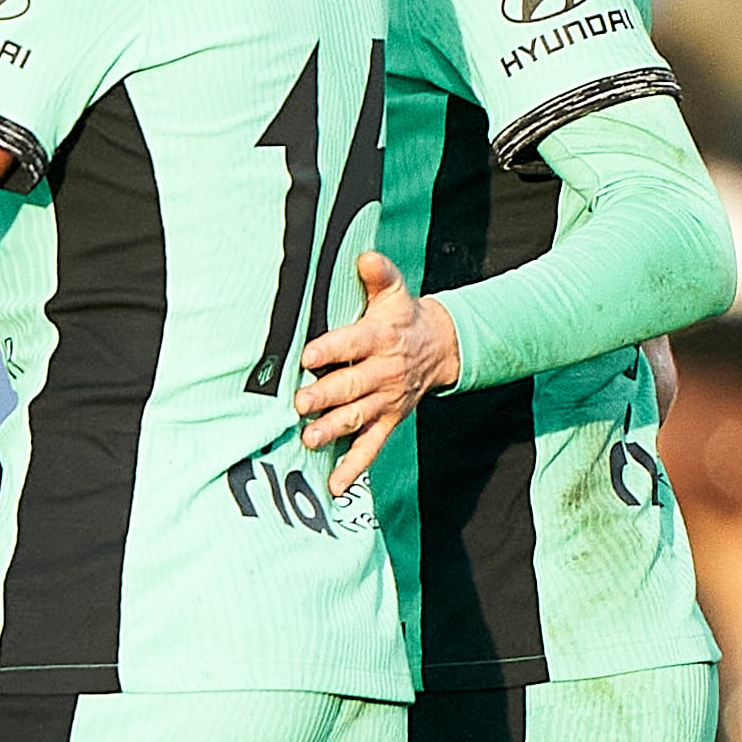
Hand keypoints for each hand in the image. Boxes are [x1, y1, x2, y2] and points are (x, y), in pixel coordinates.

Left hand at [292, 249, 458, 490]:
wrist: (441, 347)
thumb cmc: (403, 318)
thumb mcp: (394, 292)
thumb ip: (379, 275)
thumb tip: (365, 256)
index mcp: (380, 338)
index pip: (352, 343)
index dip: (331, 349)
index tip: (307, 356)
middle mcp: (383, 372)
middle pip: (351, 385)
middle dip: (325, 396)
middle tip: (299, 404)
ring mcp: (386, 400)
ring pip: (357, 417)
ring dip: (333, 430)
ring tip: (309, 439)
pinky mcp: (389, 420)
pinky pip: (371, 447)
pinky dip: (353, 467)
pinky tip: (335, 486)